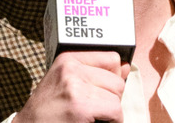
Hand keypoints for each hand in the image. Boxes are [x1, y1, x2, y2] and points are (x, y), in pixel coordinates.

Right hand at [14, 51, 130, 122]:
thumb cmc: (48, 110)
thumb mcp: (67, 83)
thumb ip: (97, 73)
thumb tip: (126, 66)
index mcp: (69, 58)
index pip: (112, 58)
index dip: (112, 78)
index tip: (99, 92)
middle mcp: (71, 68)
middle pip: (117, 80)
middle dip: (111, 97)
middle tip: (92, 109)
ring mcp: (75, 87)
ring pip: (117, 96)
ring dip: (111, 111)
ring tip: (92, 116)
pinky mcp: (81, 106)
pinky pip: (115, 111)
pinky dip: (112, 121)